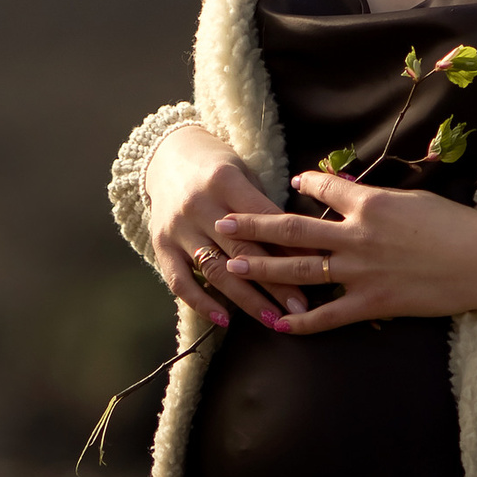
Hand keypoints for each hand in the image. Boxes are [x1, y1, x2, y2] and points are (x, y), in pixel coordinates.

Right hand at [142, 120, 283, 329]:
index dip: (291, 249)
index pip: (263, 221)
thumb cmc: (216, 166)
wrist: (167, 156)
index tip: (315, 273)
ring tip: (273, 319)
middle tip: (301, 309)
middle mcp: (198, 205)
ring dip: (246, 299)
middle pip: (242, 251)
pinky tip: (224, 320)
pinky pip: (180, 281)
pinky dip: (201, 302)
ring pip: (216, 270)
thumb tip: (300, 248)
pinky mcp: (161, 245)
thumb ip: (264, 209)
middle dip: (275, 283)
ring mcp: (178, 228)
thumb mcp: (243, 174)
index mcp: (224, 181)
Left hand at [210, 170, 476, 339]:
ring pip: (301, 270)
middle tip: (223, 224)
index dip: (301, 185)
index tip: (285, 184)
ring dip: (264, 269)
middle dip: (255, 227)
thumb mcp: (413, 198)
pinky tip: (279, 325)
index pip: (321, 189)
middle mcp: (356, 234)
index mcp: (368, 202)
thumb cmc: (454, 225)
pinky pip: (329, 315)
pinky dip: (303, 321)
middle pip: (294, 230)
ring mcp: (361, 272)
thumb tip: (351, 194)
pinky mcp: (373, 303)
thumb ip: (375, 199)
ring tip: (232, 266)